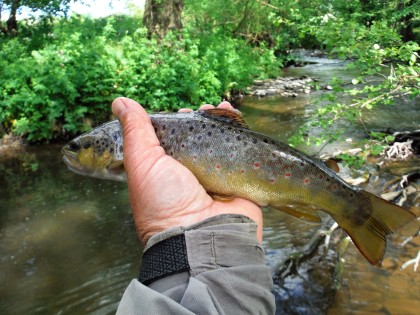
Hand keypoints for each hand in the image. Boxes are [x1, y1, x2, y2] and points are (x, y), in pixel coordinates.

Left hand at [112, 97, 262, 243]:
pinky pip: (239, 151)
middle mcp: (188, 176)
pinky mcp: (236, 181)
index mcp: (163, 173)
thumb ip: (135, 132)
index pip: (170, 141)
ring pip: (218, 143)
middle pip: (196, 139)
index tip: (180, 112)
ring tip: (220, 109)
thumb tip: (119, 102)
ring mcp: (214, 178)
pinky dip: (239, 133)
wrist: (203, 236)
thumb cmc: (165, 203)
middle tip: (202, 110)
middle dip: (199, 121)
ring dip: (219, 123)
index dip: (175, 123)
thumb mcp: (143, 163)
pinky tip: (235, 117)